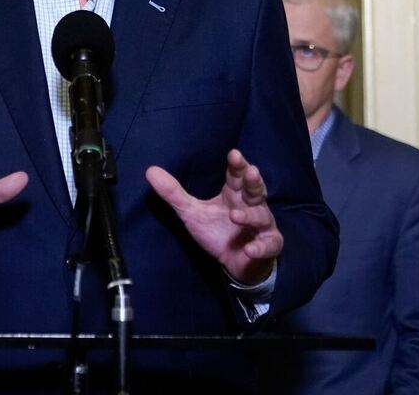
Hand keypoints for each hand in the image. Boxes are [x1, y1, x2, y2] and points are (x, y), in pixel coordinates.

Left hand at [146, 149, 282, 284]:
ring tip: (235, 215)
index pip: (237, 175)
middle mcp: (251, 205)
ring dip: (250, 215)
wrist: (235, 263)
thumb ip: (174, 193)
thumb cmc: (216, 231)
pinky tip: (250, 249)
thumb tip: (150, 170)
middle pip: (255, 189)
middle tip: (250, 171)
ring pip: (261, 216)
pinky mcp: (267, 245)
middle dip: (253, 181)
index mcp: (234, 193)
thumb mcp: (192, 212)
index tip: (234, 154)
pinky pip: (268, 244)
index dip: (237, 165)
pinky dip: (260, 246)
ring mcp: (262, 225)